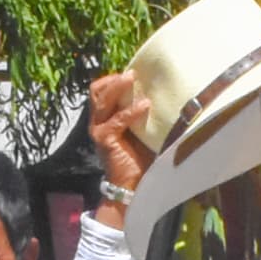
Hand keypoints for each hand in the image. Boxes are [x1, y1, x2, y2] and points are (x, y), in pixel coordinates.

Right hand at [84, 69, 150, 203]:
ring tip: (132, 78)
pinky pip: (117, 120)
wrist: (131, 186)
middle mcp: (98, 122)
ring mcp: (99, 130)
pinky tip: (145, 105)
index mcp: (105, 118)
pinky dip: (131, 111)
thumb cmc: (140, 159)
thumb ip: (144, 114)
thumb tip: (163, 95)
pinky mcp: (105, 140)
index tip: (132, 72)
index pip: (100, 91)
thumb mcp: (142, 131)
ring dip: (117, 87)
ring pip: (102, 100)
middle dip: (113, 79)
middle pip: (97, 91)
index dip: (113, 79)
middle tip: (132, 73)